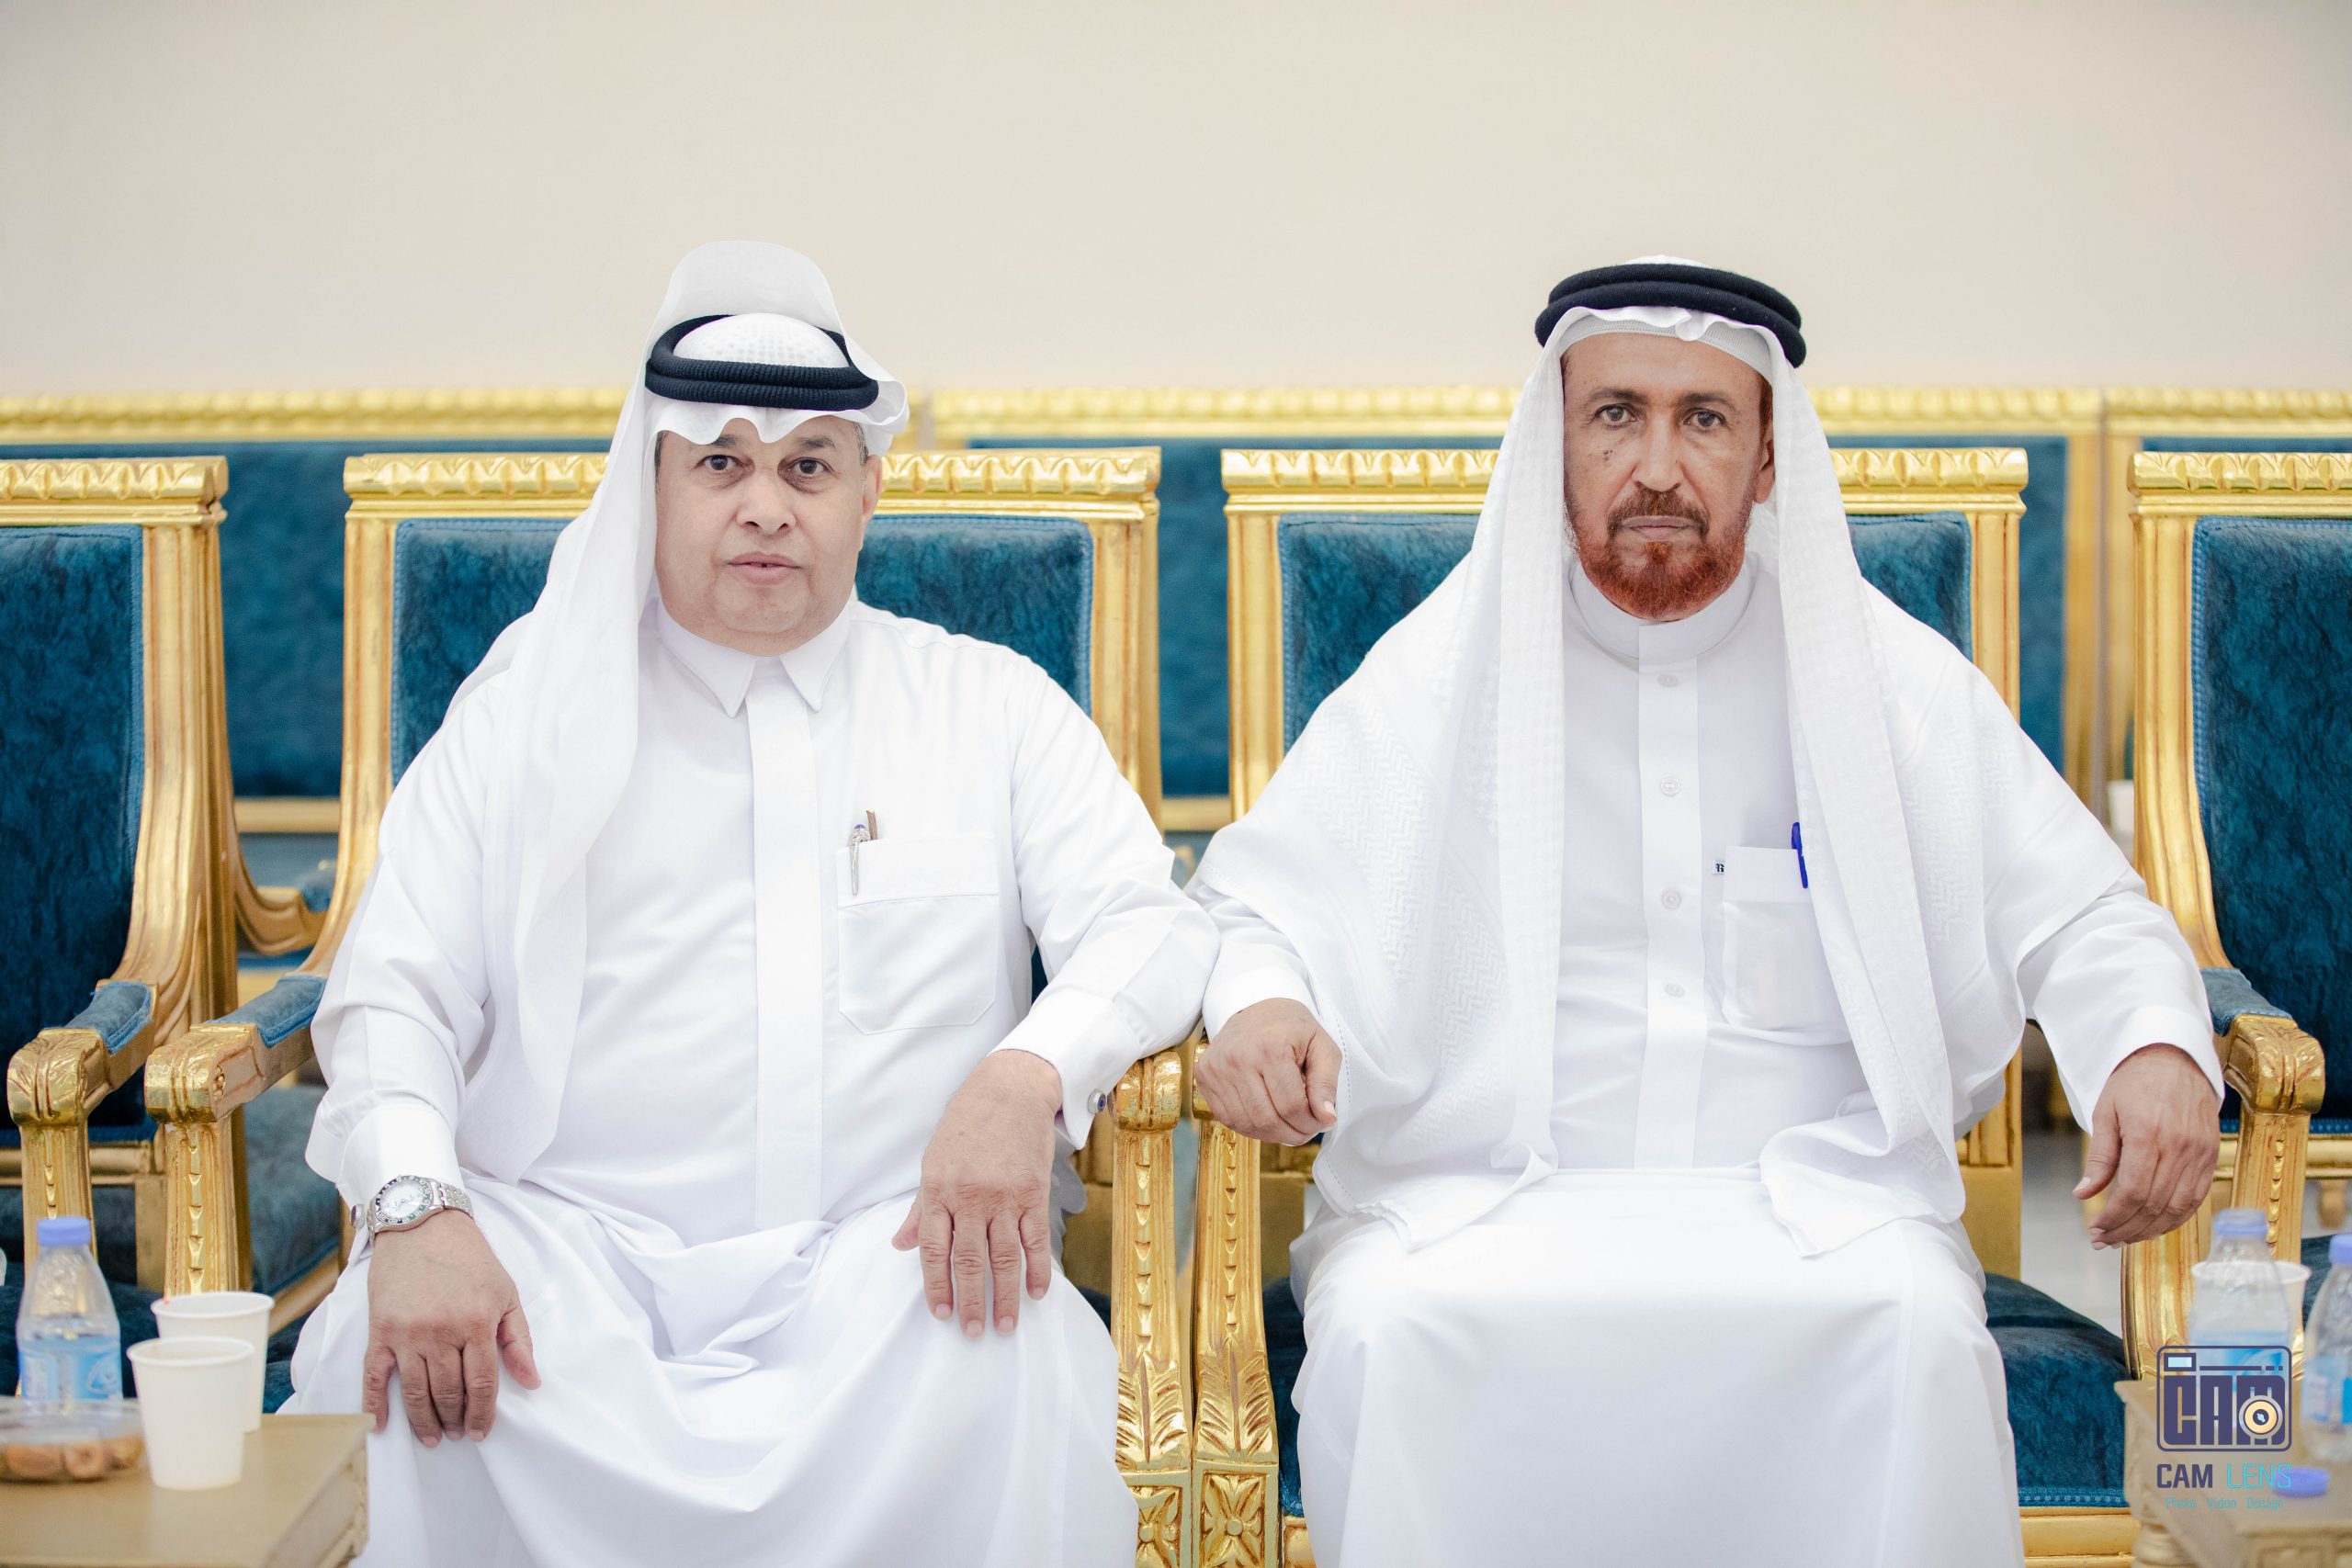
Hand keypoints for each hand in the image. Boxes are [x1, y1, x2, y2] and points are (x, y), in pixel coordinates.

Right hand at [364, 1210, 538, 1444]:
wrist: (423, 1225)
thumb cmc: (470, 1259)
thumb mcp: (506, 1293)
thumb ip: (519, 1339)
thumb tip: (531, 1381)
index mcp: (476, 1324)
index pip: (481, 1383)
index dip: (482, 1413)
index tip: (481, 1432)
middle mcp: (441, 1333)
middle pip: (448, 1392)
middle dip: (454, 1419)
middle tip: (457, 1435)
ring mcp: (407, 1334)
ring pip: (415, 1391)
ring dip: (423, 1420)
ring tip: (432, 1437)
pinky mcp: (380, 1330)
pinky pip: (375, 1376)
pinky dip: (375, 1404)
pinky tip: (380, 1426)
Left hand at [892, 1049, 1060, 1337]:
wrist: (1009, 1091)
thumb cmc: (966, 1126)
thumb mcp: (933, 1162)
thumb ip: (921, 1208)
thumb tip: (901, 1245)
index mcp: (939, 1191)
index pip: (935, 1250)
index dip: (937, 1287)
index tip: (942, 1314)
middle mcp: (971, 1198)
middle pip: (969, 1261)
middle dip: (970, 1301)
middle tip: (973, 1332)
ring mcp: (1005, 1197)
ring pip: (1004, 1258)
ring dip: (1004, 1296)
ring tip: (1005, 1326)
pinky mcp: (1033, 1194)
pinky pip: (1036, 1240)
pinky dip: (1038, 1270)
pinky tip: (1036, 1293)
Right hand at [1196, 998, 1338, 1145]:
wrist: (1255, 1007)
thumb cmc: (1292, 1029)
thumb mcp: (1322, 1047)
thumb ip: (1326, 1083)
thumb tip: (1327, 1118)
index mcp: (1270, 1047)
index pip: (1291, 1106)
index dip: (1310, 1123)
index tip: (1321, 1122)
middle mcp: (1237, 1058)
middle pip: (1267, 1119)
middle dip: (1293, 1133)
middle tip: (1307, 1130)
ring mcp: (1216, 1069)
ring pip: (1247, 1124)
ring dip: (1273, 1134)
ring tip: (1289, 1124)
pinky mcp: (1205, 1077)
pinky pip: (1229, 1119)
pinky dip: (1252, 1126)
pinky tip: (1267, 1115)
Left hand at [2076, 1043, 2220, 1247]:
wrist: (2175, 1057)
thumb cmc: (2134, 1081)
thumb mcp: (2106, 1112)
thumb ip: (2100, 1157)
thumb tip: (2083, 1193)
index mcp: (2149, 1135)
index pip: (2134, 1193)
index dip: (2115, 1218)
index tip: (2096, 1230)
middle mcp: (2180, 1148)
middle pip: (2155, 1205)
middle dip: (2128, 1230)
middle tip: (2106, 1241)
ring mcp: (2201, 1153)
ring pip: (2179, 1208)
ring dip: (2151, 1230)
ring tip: (2126, 1238)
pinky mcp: (2212, 1156)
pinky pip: (2197, 1198)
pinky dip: (2176, 1218)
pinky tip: (2155, 1225)